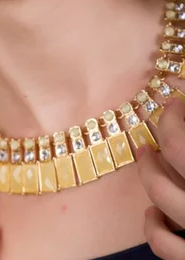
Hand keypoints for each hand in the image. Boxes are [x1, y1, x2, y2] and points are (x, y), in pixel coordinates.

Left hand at [136, 97, 184, 259]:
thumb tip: (178, 84)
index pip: (178, 142)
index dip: (172, 115)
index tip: (173, 104)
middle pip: (171, 156)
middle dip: (163, 132)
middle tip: (161, 123)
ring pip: (161, 196)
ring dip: (151, 174)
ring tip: (150, 160)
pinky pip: (163, 244)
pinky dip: (153, 227)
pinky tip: (155, 212)